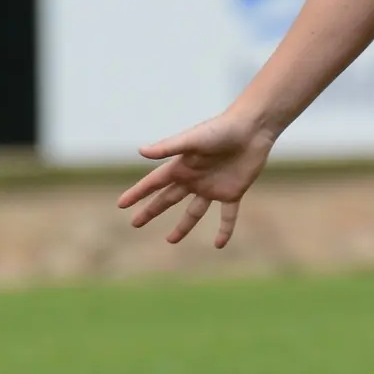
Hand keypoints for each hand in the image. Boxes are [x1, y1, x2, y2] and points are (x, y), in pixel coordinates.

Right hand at [116, 111, 276, 247]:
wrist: (251, 129)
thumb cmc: (220, 129)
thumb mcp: (192, 139)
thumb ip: (168, 147)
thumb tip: (140, 151)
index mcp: (181, 166)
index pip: (154, 183)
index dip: (138, 193)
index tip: (121, 204)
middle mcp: (194, 178)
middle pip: (167, 199)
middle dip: (151, 211)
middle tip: (135, 223)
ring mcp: (213, 187)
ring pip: (194, 212)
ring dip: (183, 226)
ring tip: (170, 241)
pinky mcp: (233, 192)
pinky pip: (227, 216)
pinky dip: (225, 230)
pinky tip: (219, 245)